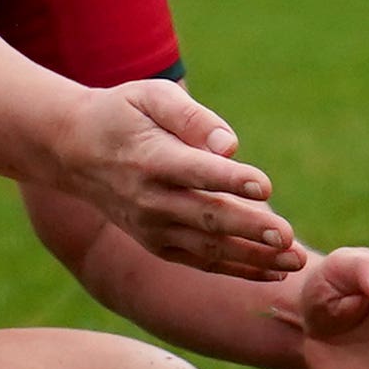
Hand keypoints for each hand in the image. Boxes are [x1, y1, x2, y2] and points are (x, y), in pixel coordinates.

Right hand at [57, 78, 295, 281]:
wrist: (74, 150)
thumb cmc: (124, 114)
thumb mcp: (152, 96)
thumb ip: (192, 117)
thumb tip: (230, 145)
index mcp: (151, 158)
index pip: (195, 171)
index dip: (229, 179)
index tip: (264, 185)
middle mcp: (150, 199)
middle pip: (206, 216)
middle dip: (249, 228)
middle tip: (288, 236)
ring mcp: (153, 227)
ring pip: (208, 246)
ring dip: (253, 257)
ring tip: (294, 261)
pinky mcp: (158, 244)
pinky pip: (200, 260)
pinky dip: (236, 268)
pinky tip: (273, 271)